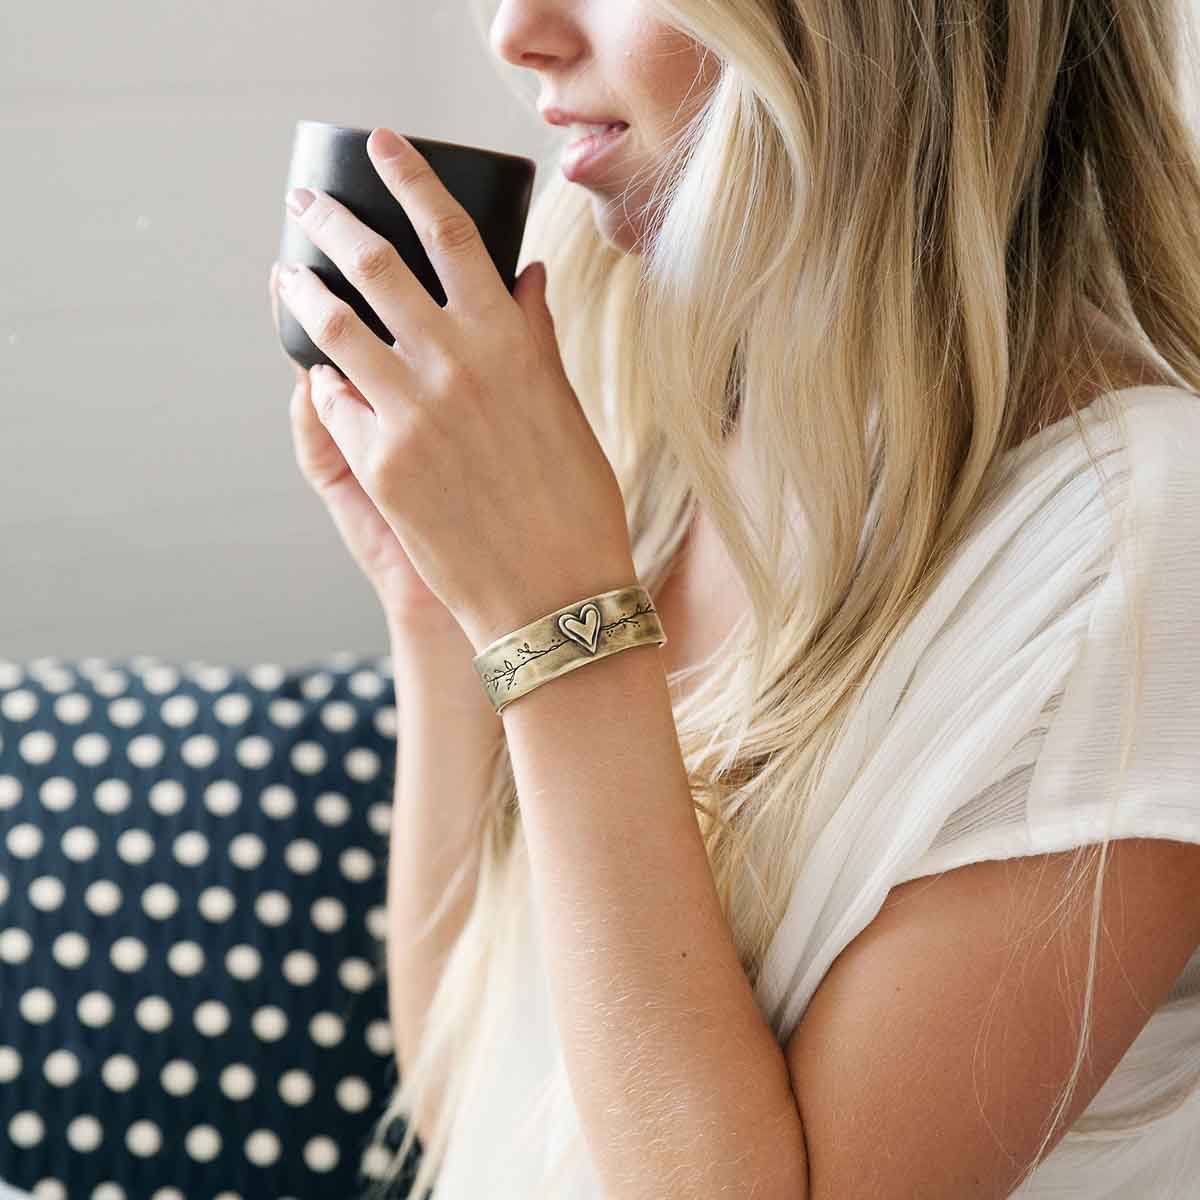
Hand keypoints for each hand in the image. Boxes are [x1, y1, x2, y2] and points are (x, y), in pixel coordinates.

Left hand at [276, 128, 636, 651]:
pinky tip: (328, 377)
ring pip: (335, 327)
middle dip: (330, 220)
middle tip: (306, 202)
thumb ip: (534, 337)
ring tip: (289, 276)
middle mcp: (454, 364)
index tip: (382, 144)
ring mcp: (409, 413)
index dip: (410, 178)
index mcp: (510, 340)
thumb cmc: (575, 503)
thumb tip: (524, 276)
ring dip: (305, 293)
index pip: (451, 232)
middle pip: (373, 265)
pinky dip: (330, 382)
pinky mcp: (379, 464)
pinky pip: (336, 402)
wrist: (552, 596)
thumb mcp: (565, 410)